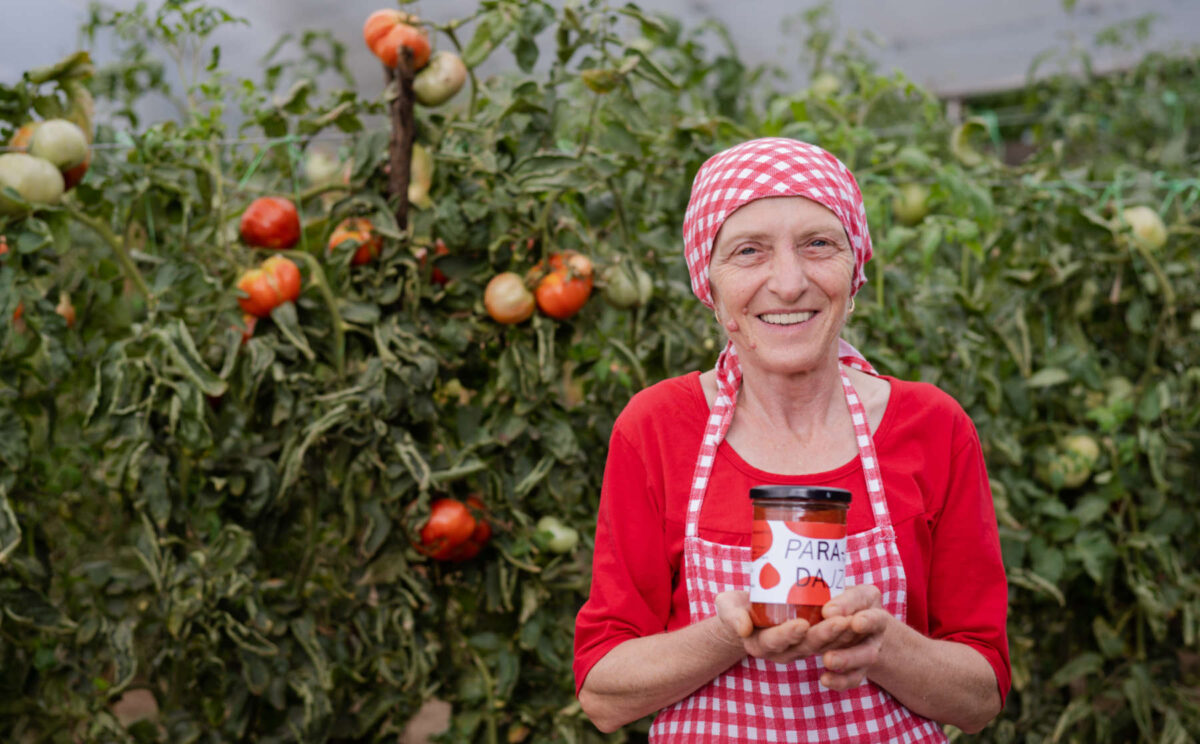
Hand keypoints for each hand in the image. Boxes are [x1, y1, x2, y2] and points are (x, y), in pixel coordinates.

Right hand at [714, 585, 891, 689]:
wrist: (747, 613)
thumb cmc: (736, 609)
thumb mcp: (727, 607)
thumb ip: (731, 614)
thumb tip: (742, 627)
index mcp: (760, 644)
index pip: (775, 642)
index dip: (789, 635)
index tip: (801, 624)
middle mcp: (783, 652)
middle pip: (805, 646)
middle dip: (823, 635)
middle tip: (840, 622)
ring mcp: (800, 649)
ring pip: (823, 646)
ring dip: (840, 636)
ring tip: (854, 622)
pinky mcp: (814, 641)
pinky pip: (832, 642)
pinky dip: (846, 635)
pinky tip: (859, 623)